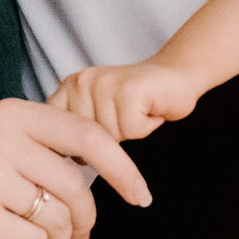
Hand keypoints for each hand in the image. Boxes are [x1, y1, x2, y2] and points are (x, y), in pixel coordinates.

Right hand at [0, 99, 151, 238]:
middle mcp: (1, 139)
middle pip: (76, 186)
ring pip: (58, 219)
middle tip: (78, 238)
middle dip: (85, 221)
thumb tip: (111, 176)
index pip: (88, 135)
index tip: (141, 195)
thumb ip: (48, 148)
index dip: (123, 168)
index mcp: (14, 114)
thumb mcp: (1, 143)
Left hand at [49, 61, 203, 141]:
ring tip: (138, 111)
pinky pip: (131, 130)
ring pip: (110, 137)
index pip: (63, 134)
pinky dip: (146, 126)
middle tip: (126, 115)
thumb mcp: (98, 114)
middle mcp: (81, 81)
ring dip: (130, 131)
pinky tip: (149, 108)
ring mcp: (103, 83)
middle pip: (87, 140)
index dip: (88, 142)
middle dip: (112, 137)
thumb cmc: (137, 102)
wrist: (174, 77)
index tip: (106, 124)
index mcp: (68, 87)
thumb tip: (72, 161)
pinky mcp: (128, 89)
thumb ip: (78, 130)